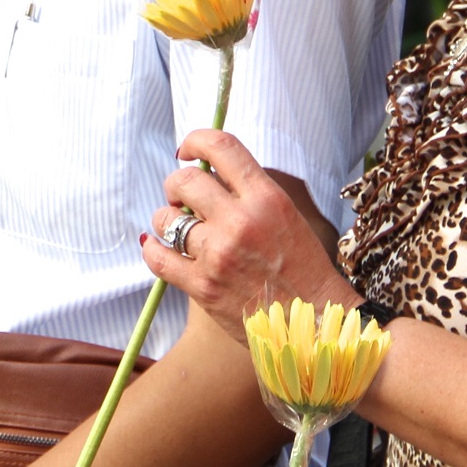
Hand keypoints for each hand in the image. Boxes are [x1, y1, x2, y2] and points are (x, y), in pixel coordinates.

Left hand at [141, 130, 355, 341]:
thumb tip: (208, 174)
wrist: (312, 325)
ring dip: (166, 220)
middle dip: (176, 186)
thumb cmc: (302, 269)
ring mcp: (219, 255)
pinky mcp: (202, 286)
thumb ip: (250, 193)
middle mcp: (241, 221)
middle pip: (185, 181)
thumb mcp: (286, 216)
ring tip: (177, 230)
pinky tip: (160, 250)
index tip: (188, 150)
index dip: (196, 141)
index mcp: (267, 198)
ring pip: (166, 219)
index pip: (221, 147)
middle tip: (181, 198)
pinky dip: (153, 251)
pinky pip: (157, 258)